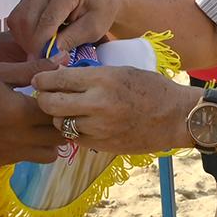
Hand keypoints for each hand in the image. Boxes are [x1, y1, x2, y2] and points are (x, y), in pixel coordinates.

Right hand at [0, 59, 64, 167]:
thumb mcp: (0, 71)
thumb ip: (35, 70)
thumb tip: (64, 60)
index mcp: (20, 113)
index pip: (61, 115)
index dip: (66, 104)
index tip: (62, 94)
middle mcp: (17, 139)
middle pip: (60, 139)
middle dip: (63, 124)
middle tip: (55, 109)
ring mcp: (7, 154)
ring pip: (47, 155)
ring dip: (50, 140)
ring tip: (39, 122)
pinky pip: (26, 158)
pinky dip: (30, 147)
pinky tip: (18, 130)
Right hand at [7, 0, 118, 57]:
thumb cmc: (102, 11)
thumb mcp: (94, 28)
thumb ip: (72, 39)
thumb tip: (49, 53)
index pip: (46, 21)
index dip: (42, 44)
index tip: (44, 61)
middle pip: (26, 19)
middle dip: (31, 43)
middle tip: (41, 59)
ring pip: (17, 18)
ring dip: (25, 39)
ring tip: (40, 50)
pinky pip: (17, 16)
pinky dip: (23, 32)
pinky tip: (38, 40)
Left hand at [32, 65, 194, 153]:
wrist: (177, 117)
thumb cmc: (153, 88)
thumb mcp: (122, 71)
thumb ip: (92, 75)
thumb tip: (62, 75)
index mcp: (103, 79)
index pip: (57, 80)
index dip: (42, 80)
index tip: (38, 80)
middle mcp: (97, 103)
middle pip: (50, 104)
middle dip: (44, 100)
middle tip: (46, 97)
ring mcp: (99, 127)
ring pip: (59, 124)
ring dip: (57, 118)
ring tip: (65, 111)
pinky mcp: (103, 145)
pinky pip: (74, 139)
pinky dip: (73, 131)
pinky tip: (81, 124)